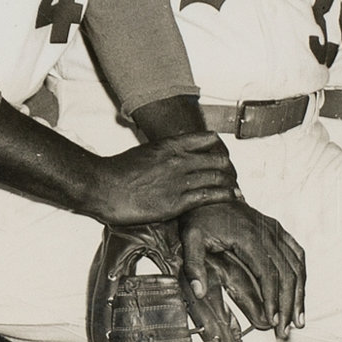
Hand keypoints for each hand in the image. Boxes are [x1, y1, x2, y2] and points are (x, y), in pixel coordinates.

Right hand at [82, 132, 238, 224]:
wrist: (104, 186)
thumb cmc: (119, 171)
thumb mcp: (145, 152)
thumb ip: (164, 154)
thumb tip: (171, 158)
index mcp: (171, 145)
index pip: (208, 139)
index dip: (220, 149)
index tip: (224, 157)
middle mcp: (179, 160)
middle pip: (218, 160)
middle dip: (230, 169)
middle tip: (233, 177)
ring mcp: (180, 180)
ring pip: (218, 178)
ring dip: (231, 184)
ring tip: (238, 190)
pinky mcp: (177, 202)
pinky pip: (210, 196)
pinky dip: (226, 196)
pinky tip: (234, 198)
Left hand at [180, 198, 306, 341]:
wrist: (210, 194)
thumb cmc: (200, 217)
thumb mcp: (190, 239)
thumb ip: (193, 265)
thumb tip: (199, 292)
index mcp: (249, 236)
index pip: (268, 274)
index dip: (272, 299)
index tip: (272, 321)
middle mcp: (267, 232)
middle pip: (287, 273)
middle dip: (288, 304)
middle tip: (286, 330)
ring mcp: (275, 230)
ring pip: (297, 265)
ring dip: (300, 294)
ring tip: (298, 319)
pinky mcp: (277, 229)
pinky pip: (297, 252)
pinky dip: (301, 274)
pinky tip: (301, 292)